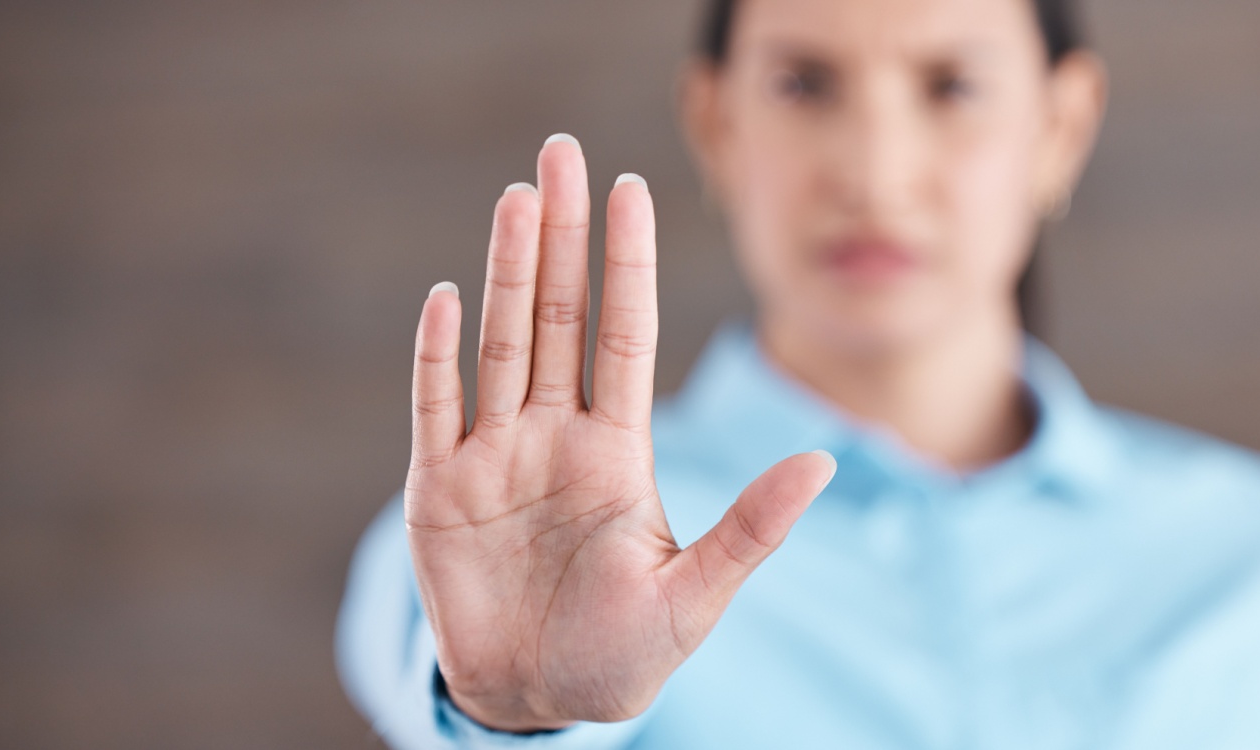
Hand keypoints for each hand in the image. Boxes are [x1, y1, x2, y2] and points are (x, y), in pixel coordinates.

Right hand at [403, 135, 836, 731]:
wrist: (535, 702)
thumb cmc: (621, 656)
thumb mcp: (695, 596)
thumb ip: (751, 528)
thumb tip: (824, 462)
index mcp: (618, 450)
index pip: (626, 334)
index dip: (628, 264)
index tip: (632, 190)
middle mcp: (556, 435)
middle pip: (559, 316)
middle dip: (561, 236)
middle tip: (562, 153)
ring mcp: (494, 456)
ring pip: (501, 342)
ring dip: (505, 270)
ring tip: (517, 197)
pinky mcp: (438, 490)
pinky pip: (435, 407)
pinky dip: (437, 356)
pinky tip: (446, 296)